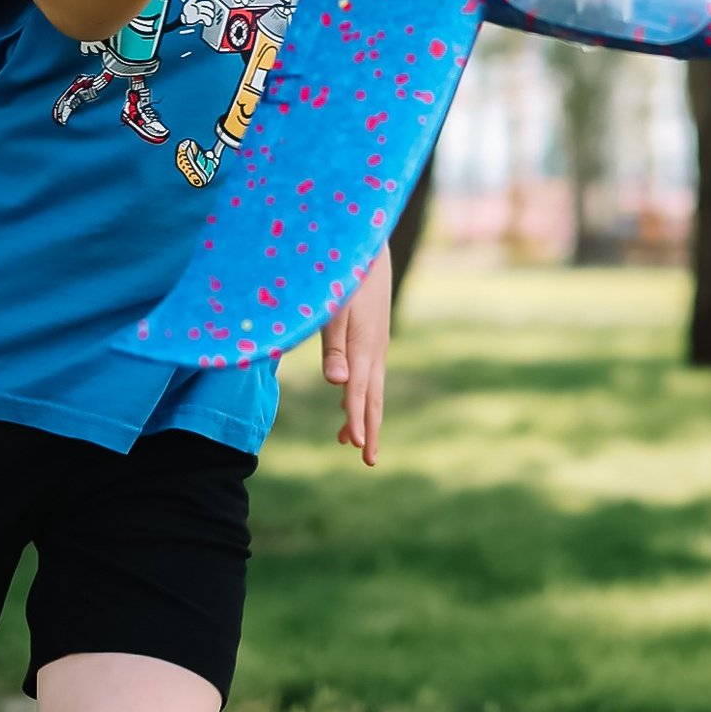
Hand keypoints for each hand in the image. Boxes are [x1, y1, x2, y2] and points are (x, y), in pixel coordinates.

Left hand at [321, 250, 391, 459]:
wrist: (369, 250)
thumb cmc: (346, 278)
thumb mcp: (334, 311)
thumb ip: (333, 348)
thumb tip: (337, 385)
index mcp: (363, 349)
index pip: (359, 394)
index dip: (357, 421)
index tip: (358, 448)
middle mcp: (374, 352)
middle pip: (374, 399)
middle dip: (370, 429)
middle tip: (369, 461)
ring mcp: (376, 346)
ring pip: (372, 389)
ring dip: (364, 415)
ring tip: (352, 442)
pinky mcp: (373, 338)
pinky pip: (370, 375)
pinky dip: (361, 395)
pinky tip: (350, 399)